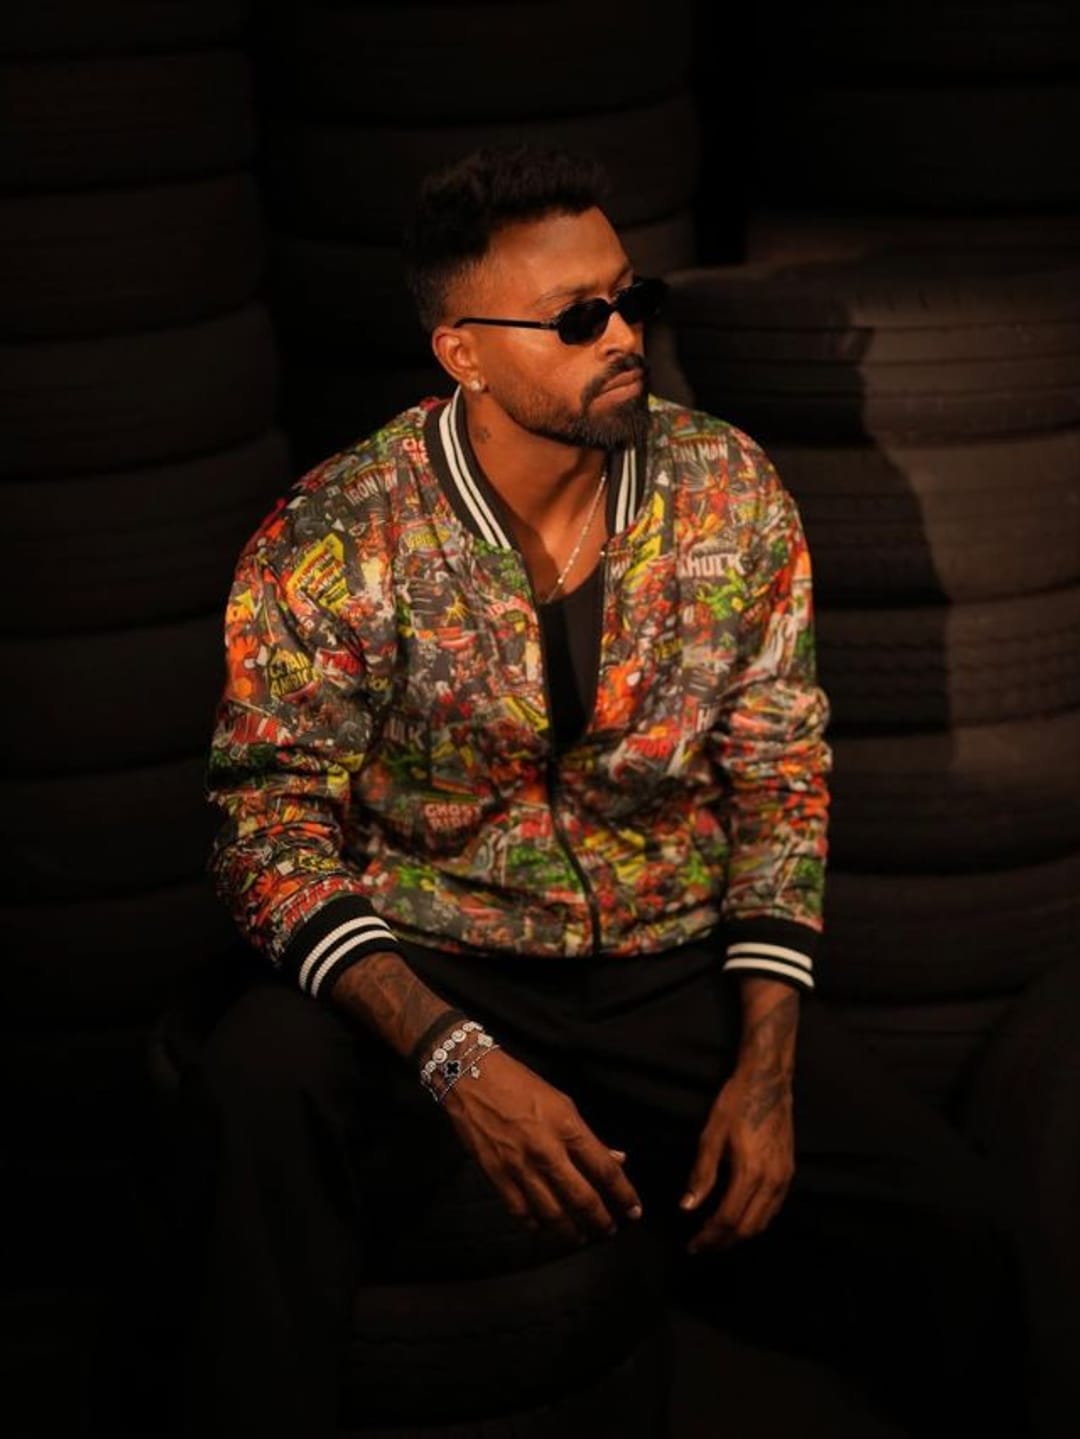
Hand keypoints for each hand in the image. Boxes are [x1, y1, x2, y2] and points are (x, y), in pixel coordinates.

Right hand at [440, 1047, 643, 1246]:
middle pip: (582, 1199)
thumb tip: (617, 1158)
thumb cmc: (520, 1084)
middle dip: (601, 1220)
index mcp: (567, 1127)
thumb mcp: (562, 1103)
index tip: (634, 1209)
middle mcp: (546, 1151)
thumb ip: (588, 1136)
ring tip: (582, 1236)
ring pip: (552, 1213)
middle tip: (609, 1229)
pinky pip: (521, 1211)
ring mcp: (519, 1166)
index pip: (605, 1169)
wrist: (472, 1078)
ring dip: (571, 1231)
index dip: (624, 1194)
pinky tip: (546, 1228)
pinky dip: (537, 1225)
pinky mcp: (496, 1175)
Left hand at [679, 1062, 794, 1253]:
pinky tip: (741, 1218)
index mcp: (749, 1173)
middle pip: (747, 1228)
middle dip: (723, 1242)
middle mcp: (771, 1181)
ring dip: (740, 1235)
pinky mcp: (789, 1172)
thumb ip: (701, 1175)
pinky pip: (774, 1209)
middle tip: (702, 1246)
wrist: (768, 1082)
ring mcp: (784, 1178)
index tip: (693, 1245)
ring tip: (718, 1237)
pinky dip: (756, 1221)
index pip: (728, 1219)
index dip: (709, 1236)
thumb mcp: (711, 1135)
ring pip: (763, 1222)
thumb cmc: (735, 1104)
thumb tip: (687, 1208)